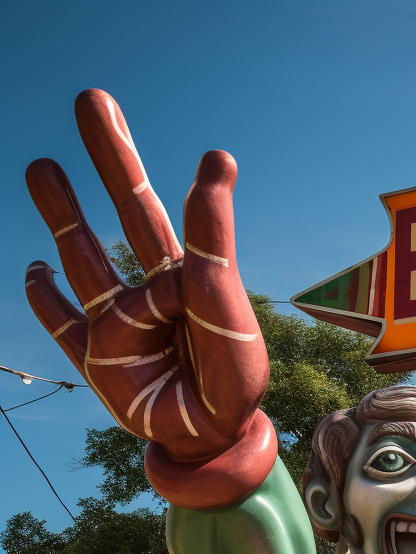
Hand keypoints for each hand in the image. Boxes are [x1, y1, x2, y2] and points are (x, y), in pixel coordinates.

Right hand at [24, 90, 268, 463]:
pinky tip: (31, 270)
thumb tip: (215, 161)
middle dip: (110, 159)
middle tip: (93, 100)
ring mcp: (118, 324)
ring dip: (64, 215)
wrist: (211, 438)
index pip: (165, 212)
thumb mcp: (223, 308)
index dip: (150, 167)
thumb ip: (212, 245)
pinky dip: (44, 299)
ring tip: (41, 166)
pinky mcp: (95, 360)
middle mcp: (152, 292)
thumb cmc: (230, 379)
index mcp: (187, 279)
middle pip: (125, 214)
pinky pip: (64, 324)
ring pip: (84, 258)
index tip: (152, 125)